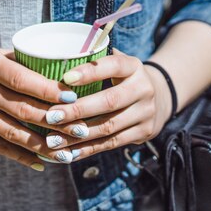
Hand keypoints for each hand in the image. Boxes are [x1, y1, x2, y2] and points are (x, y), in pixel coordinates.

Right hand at [0, 45, 88, 169]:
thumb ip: (20, 62)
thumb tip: (61, 68)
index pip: (23, 80)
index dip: (50, 91)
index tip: (75, 98)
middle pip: (23, 109)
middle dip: (56, 122)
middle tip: (83, 129)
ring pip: (14, 133)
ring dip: (43, 145)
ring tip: (68, 153)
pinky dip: (21, 156)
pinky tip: (41, 163)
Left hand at [40, 49, 172, 160]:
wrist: (160, 98)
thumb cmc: (124, 78)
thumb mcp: (117, 64)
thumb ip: (95, 60)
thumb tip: (61, 58)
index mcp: (134, 66)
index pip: (113, 66)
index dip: (90, 72)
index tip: (65, 78)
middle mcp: (143, 89)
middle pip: (109, 101)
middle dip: (78, 110)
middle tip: (51, 115)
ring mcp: (146, 113)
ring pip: (108, 127)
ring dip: (78, 135)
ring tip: (53, 139)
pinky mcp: (144, 133)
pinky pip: (112, 143)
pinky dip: (88, 149)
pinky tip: (68, 152)